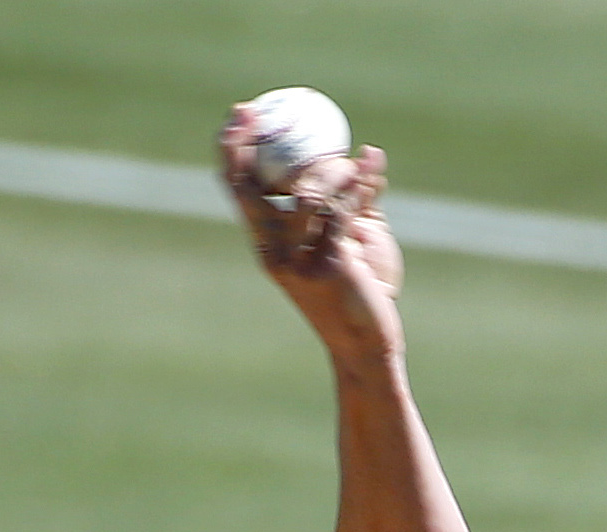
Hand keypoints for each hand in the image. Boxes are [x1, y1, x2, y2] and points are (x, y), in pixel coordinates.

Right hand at [220, 104, 405, 363]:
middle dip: (248, 144)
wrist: (364, 345)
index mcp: (267, 247)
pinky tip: (373, 166)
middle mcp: (273, 254)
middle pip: (250, 190)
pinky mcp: (328, 266)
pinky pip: (342, 212)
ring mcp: (297, 262)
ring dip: (338, 170)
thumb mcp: (334, 245)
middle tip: (262, 110)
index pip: (239, 192)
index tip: (242, 113)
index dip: (233, 150)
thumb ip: (331, 209)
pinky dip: (359, 185)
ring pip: (307, 195)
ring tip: (364, 160)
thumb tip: (343, 157)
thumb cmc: (351, 294)